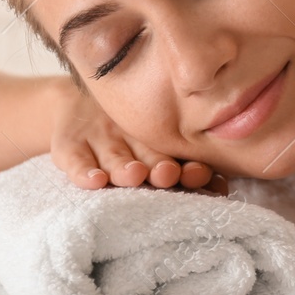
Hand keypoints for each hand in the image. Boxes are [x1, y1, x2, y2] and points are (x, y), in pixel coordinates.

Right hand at [51, 84, 226, 194]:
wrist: (74, 105)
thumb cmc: (124, 136)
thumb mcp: (148, 146)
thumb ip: (185, 169)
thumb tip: (223, 188)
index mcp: (155, 145)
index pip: (175, 158)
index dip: (188, 170)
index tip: (201, 176)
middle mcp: (130, 142)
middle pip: (147, 156)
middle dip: (159, 167)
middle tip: (168, 173)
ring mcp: (100, 141)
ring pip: (115, 157)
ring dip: (125, 168)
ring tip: (134, 175)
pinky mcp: (70, 145)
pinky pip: (75, 159)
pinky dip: (83, 171)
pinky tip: (94, 181)